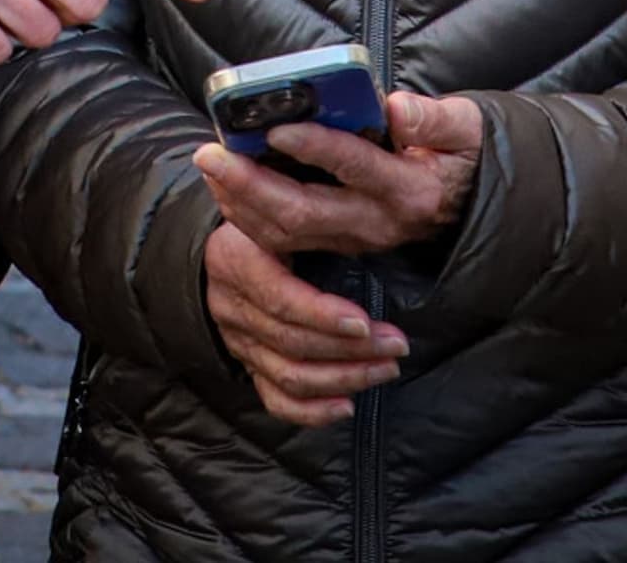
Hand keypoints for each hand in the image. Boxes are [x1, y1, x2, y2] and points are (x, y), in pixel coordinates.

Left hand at [190, 90, 485, 260]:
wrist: (468, 201)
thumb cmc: (460, 154)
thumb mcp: (463, 129)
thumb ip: (432, 119)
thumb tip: (397, 107)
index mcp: (409, 190)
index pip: (356, 167)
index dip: (315, 146)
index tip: (277, 125)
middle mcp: (376, 222)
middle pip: (305, 212)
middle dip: (251, 183)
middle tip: (212, 152)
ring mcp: (353, 238)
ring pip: (286, 232)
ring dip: (240, 200)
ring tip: (211, 164)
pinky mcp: (336, 241)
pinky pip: (283, 238)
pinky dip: (247, 214)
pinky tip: (224, 186)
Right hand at [203, 222, 402, 427]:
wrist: (237, 240)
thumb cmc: (274, 219)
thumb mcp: (288, 215)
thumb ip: (315, 227)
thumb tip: (366, 238)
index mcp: (235, 260)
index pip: (279, 300)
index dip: (323, 316)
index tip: (365, 322)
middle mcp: (230, 304)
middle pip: (291, 341)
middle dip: (351, 349)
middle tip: (396, 344)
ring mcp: (238, 340)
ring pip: (289, 375)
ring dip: (344, 378)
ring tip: (386, 367)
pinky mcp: (249, 364)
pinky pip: (276, 400)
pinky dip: (313, 411)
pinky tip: (347, 405)